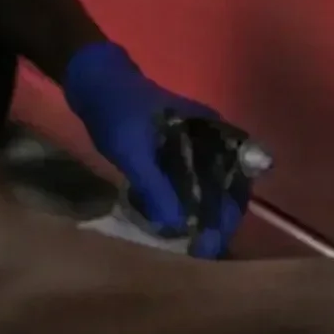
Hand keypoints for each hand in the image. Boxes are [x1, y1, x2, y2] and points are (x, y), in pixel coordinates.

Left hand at [62, 42, 235, 252]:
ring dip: (206, 213)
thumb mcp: (132, 149)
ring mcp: (196, 145)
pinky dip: (189, 203)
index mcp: (212, 131)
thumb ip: (153, 185)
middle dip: (219, 219)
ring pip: (211, 186)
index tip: (215, 240)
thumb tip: (175, 224)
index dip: (230, 210)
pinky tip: (180, 225)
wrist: (95, 81)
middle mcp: (212, 139)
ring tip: (195, 246)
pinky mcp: (178, 153)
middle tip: (204, 251)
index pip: (238, 176)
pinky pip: (192, 182)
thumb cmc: (117, 109)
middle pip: (229, 185)